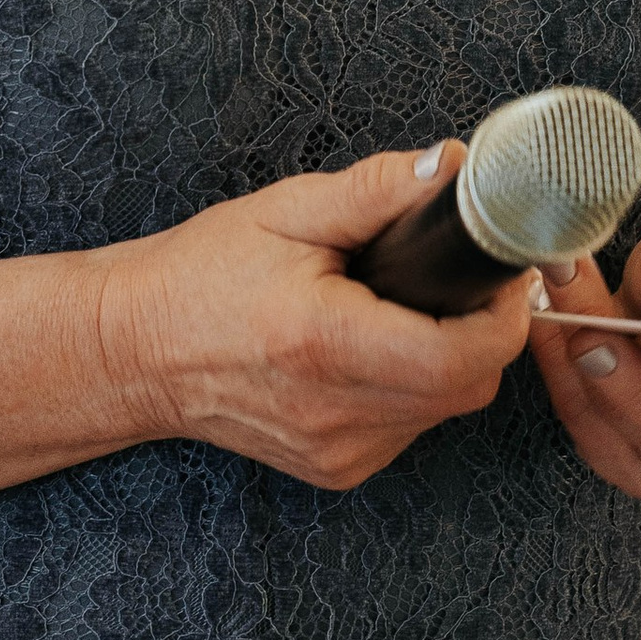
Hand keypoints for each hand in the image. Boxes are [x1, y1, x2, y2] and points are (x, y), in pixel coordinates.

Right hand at [102, 140, 535, 492]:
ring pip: (445, 410)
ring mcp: (337, 451)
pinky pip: (410, 427)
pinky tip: (373, 352)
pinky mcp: (336, 470)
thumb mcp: (287, 211)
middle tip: (458, 278)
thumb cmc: (202, 276)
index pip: (461, 355)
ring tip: (404, 310)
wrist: (136, 351)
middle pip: (469, 385)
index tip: (502, 271)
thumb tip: (449, 168)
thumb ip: (375, 189)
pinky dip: (412, 389)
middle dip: (482, 330)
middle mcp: (334, 412)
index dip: (504, 313)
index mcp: (324, 343)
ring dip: (449, 359)